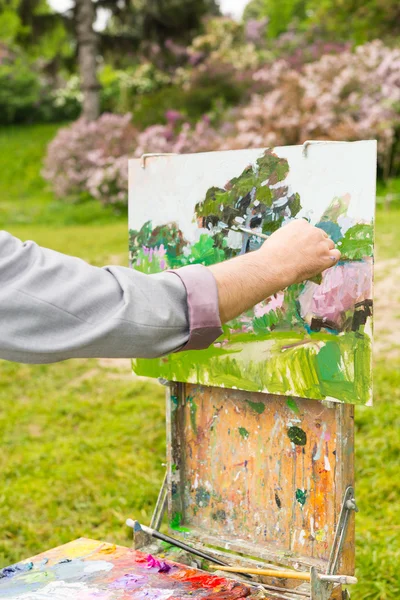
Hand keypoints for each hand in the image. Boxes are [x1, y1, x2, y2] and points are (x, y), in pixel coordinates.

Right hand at [208, 219, 339, 323]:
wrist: (275, 266)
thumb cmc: (269, 257)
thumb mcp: (274, 242)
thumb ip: (282, 241)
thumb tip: (273, 250)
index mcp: (299, 224)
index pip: (309, 229)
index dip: (306, 241)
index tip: (302, 249)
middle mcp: (312, 230)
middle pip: (321, 236)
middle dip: (316, 246)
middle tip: (307, 258)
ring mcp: (320, 242)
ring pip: (329, 245)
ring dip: (324, 253)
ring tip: (313, 263)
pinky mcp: (325, 255)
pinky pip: (336, 255)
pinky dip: (331, 259)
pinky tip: (323, 265)